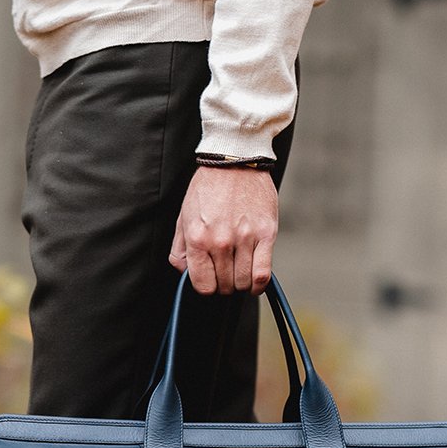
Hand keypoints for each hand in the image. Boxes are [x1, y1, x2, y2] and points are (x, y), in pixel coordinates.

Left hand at [169, 167, 277, 294]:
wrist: (234, 160)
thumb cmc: (208, 188)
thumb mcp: (183, 216)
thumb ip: (180, 249)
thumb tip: (185, 273)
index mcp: (197, 237)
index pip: (203, 284)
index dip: (207, 287)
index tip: (211, 280)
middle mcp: (220, 241)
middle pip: (224, 285)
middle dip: (224, 285)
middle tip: (226, 273)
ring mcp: (245, 238)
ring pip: (243, 282)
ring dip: (241, 284)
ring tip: (239, 272)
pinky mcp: (266, 234)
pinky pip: (263, 273)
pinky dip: (258, 284)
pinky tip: (254, 281)